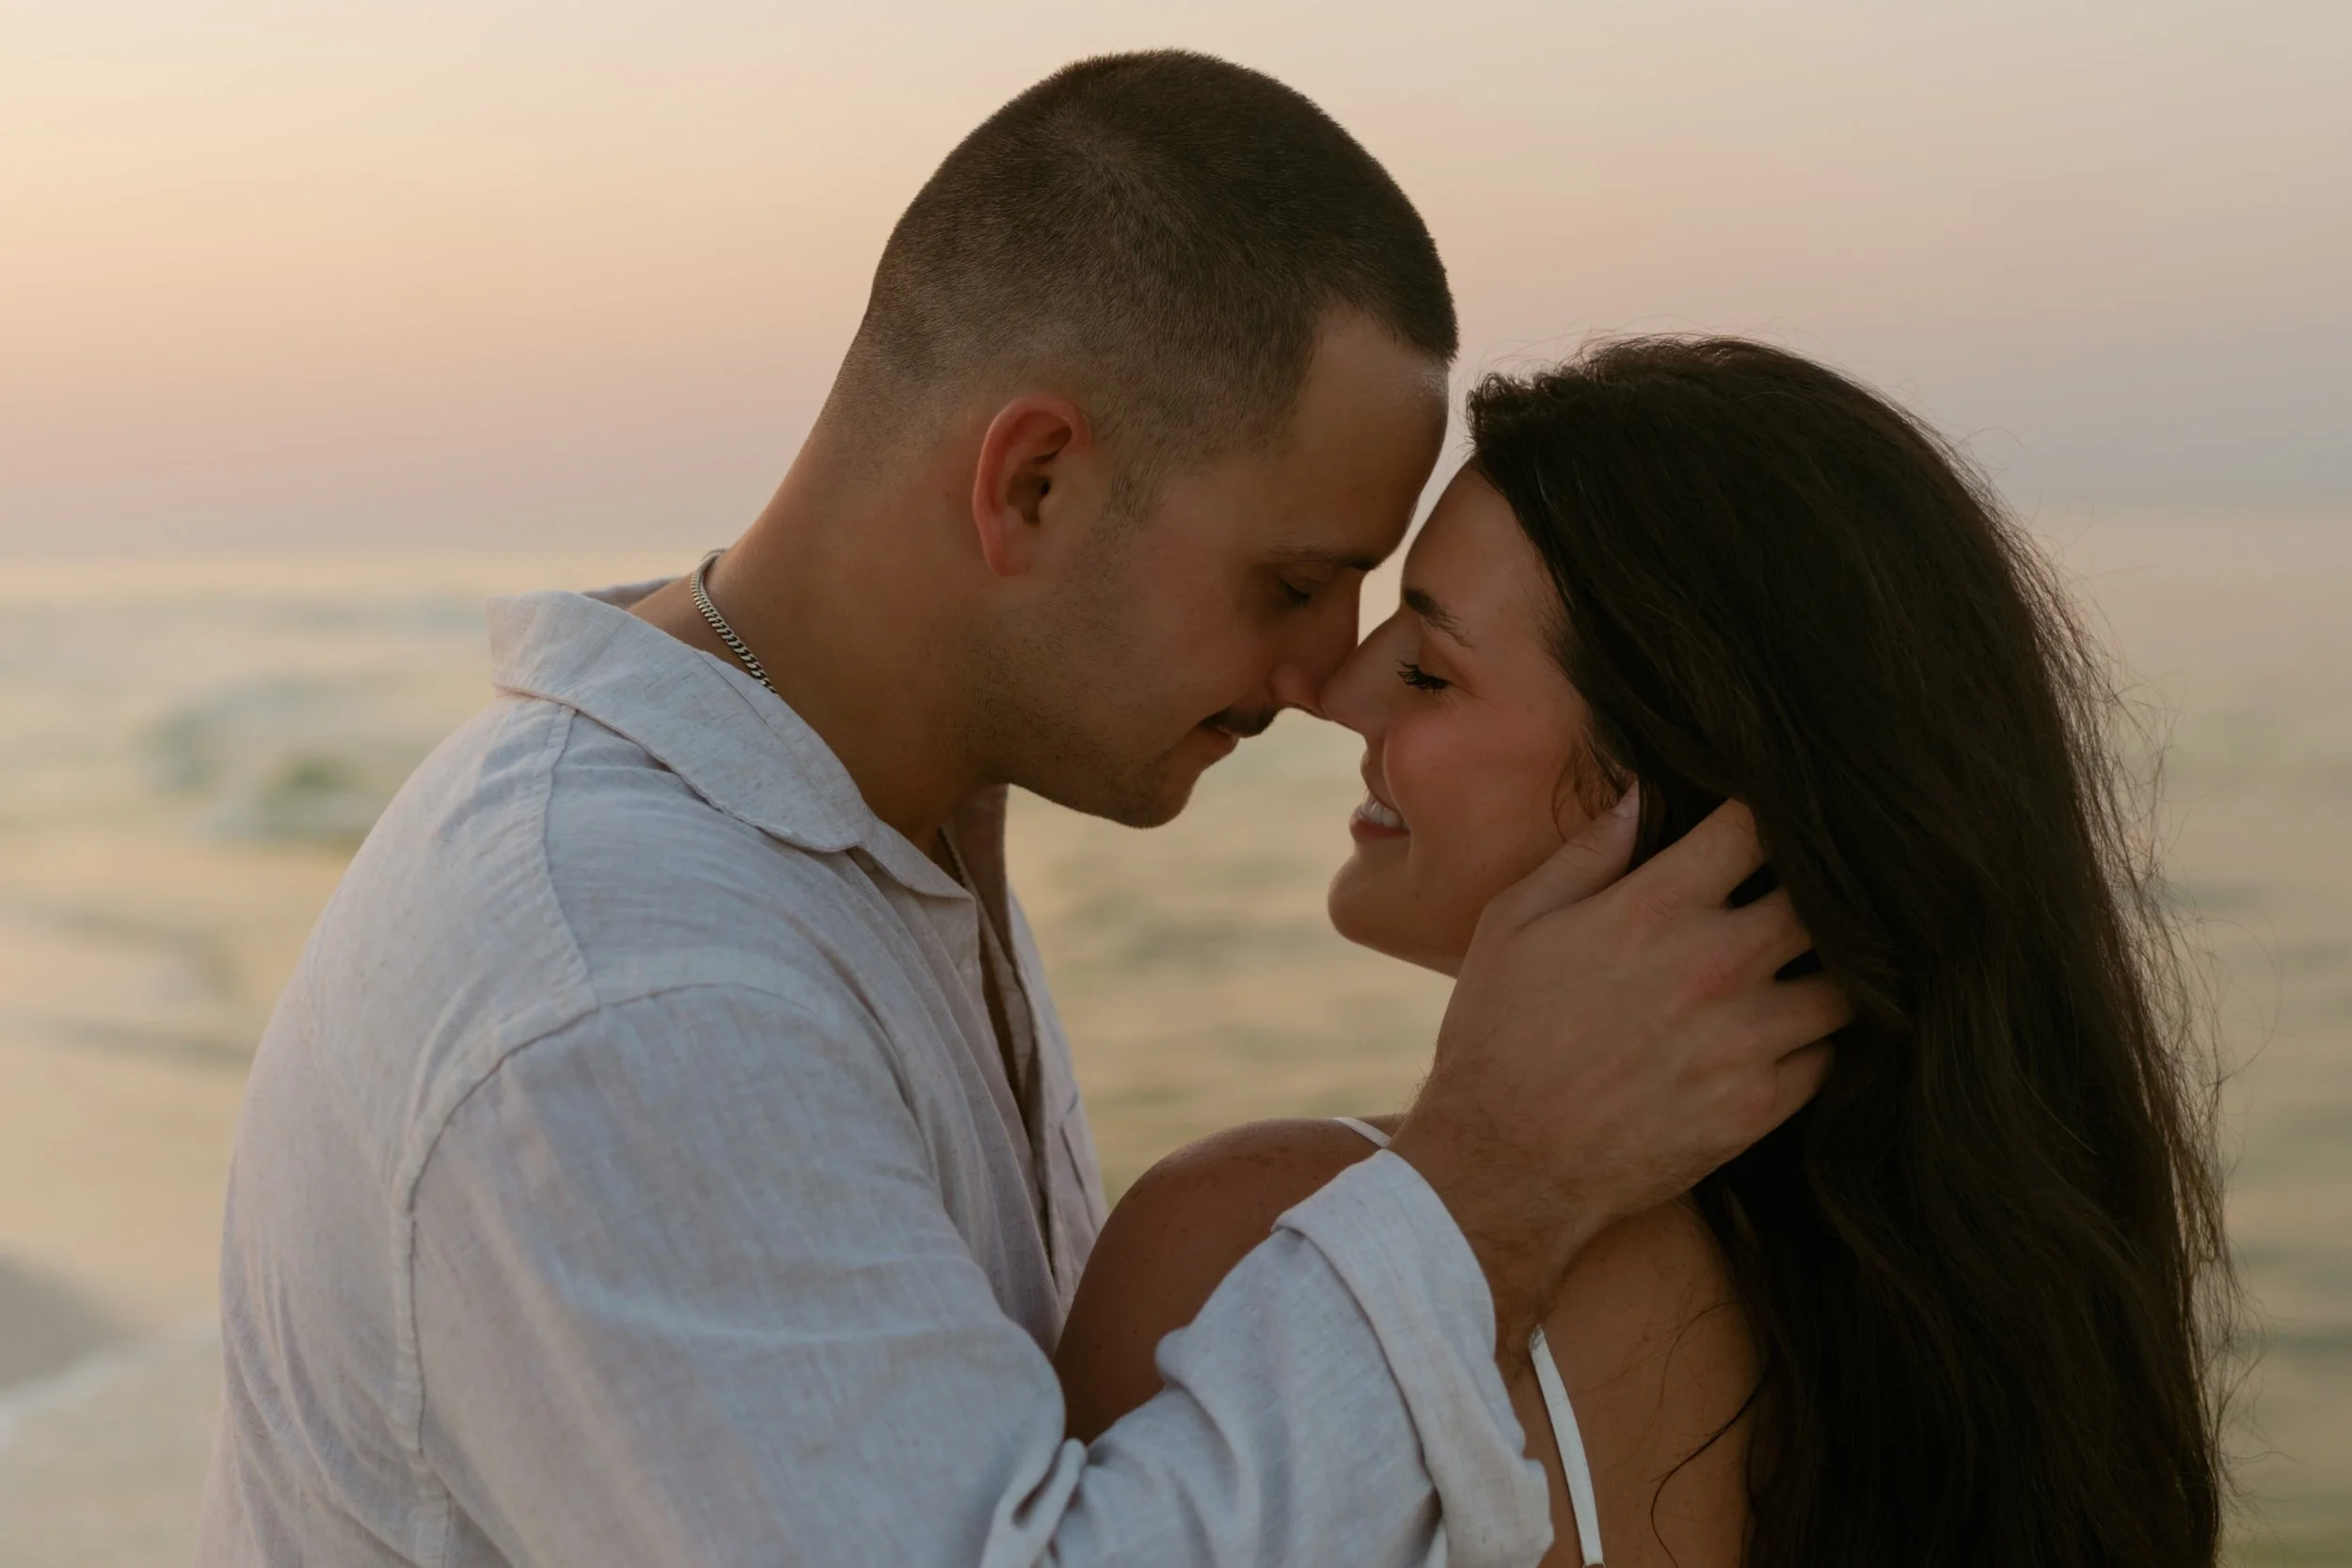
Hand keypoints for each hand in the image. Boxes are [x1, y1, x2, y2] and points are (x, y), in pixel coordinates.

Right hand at [1387, 794, 1845, 1347]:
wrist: (1504, 1163)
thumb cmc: (1498, 1035)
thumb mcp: (1514, 924)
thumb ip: (1587, 854)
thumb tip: (1639, 796)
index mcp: (1656, 907)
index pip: (1756, 827)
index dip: (1764, 818)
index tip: (1758, 829)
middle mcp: (1716, 963)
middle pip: (1822, 899)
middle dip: (1813, 891)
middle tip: (1794, 898)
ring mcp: (1748, 1038)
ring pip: (1845, 982)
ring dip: (1827, 971)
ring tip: (1802, 971)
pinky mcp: (1761, 1105)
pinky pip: (1829, 1056)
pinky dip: (1814, 1042)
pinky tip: (1783, 1037)